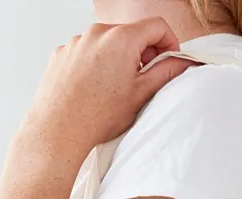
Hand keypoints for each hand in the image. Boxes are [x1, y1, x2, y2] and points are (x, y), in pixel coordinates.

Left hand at [16, 18, 189, 164]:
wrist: (59, 129)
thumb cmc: (98, 116)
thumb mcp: (141, 94)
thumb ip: (166, 72)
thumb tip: (182, 62)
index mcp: (122, 38)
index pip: (157, 26)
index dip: (169, 42)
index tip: (170, 60)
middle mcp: (98, 32)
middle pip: (131, 34)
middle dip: (142, 54)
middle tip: (143, 81)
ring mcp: (77, 41)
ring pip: (108, 44)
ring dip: (118, 59)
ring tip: (114, 90)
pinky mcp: (63, 52)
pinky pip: (87, 52)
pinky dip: (96, 65)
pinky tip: (94, 89)